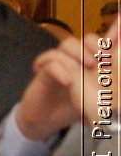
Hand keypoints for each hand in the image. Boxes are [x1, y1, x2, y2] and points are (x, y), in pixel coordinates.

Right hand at [17, 25, 115, 139]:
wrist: (46, 122)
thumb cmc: (72, 109)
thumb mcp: (98, 98)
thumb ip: (111, 77)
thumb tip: (119, 55)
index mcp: (91, 63)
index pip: (103, 43)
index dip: (113, 34)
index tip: (115, 37)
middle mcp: (75, 60)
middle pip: (86, 39)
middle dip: (95, 44)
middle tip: (102, 58)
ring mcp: (59, 64)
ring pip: (67, 45)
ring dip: (78, 52)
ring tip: (88, 67)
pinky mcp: (43, 73)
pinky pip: (50, 63)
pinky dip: (60, 70)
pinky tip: (69, 82)